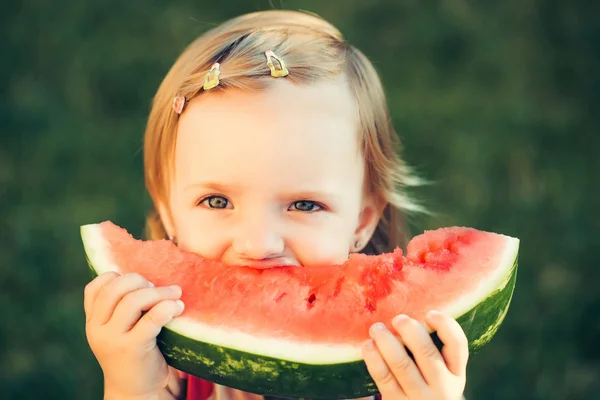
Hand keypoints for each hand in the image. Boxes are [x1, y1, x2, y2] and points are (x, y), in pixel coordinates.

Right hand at [84, 272, 184, 398]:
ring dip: (159, 292)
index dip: (118, 277)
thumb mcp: (119, 330)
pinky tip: (179, 307)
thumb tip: (150, 276)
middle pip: (116, 288)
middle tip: (158, 288)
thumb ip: (122, 308)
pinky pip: (151, 318)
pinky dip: (167, 307)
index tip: (138, 284)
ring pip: (133, 300)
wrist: (135, 392)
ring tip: (175, 294)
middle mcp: (97, 329)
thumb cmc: (134, 354)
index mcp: (93, 321)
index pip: (95, 286)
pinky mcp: (132, 348)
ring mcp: (113, 339)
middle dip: (140, 281)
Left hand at [362, 310, 467, 399]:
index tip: (430, 313)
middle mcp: (442, 387)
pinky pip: (384, 377)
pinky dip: (374, 358)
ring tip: (377, 328)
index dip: (445, 325)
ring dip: (387, 341)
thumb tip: (411, 308)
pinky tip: (368, 345)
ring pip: (402, 364)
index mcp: (456, 373)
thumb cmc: (427, 385)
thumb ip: (433, 349)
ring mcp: (420, 397)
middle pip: (426, 352)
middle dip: (410, 330)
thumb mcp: (441, 373)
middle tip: (398, 319)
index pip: (458, 345)